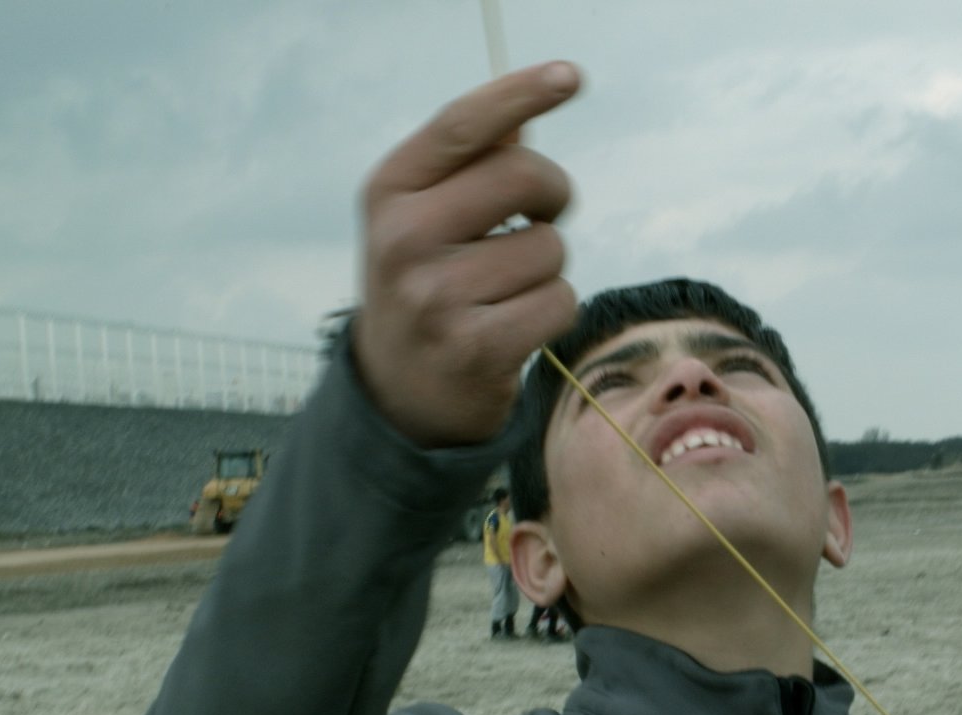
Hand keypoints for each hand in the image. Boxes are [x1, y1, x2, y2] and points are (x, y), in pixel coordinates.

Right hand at [355, 62, 581, 446]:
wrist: (399, 391)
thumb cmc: (428, 283)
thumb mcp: (425, 217)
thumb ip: (469, 166)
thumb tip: (524, 118)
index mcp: (390, 191)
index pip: (464, 126)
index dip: (521, 93)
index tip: (571, 76)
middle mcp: (403, 238)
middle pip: (525, 175)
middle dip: (553, 194)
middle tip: (542, 217)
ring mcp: (435, 296)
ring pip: (550, 247)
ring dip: (548, 269)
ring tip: (507, 291)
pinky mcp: (475, 348)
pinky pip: (559, 301)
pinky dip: (553, 310)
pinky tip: (516, 326)